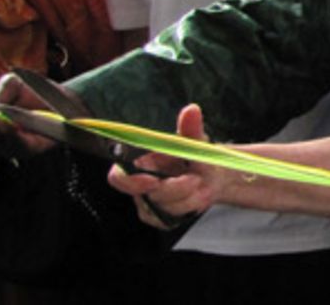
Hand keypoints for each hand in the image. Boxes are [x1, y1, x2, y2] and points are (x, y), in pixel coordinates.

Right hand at [107, 104, 216, 229]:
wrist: (210, 176)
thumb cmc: (195, 155)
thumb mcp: (195, 140)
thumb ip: (190, 128)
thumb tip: (192, 110)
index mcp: (139, 162)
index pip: (118, 176)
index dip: (131, 181)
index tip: (153, 181)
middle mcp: (139, 184)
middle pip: (146, 195)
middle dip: (174, 188)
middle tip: (195, 179)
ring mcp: (148, 203)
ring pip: (163, 208)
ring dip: (187, 197)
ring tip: (202, 185)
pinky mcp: (159, 218)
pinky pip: (170, 219)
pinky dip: (188, 208)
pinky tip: (198, 196)